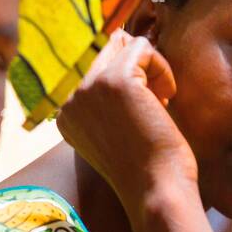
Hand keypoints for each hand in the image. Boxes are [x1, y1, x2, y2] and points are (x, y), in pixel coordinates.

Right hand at [56, 29, 198, 231]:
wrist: (157, 191)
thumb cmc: (148, 168)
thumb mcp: (117, 128)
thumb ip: (110, 98)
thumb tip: (124, 39)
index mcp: (66, 114)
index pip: (95, 67)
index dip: (128, 80)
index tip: (141, 114)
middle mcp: (70, 99)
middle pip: (108, 50)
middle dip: (139, 71)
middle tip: (154, 106)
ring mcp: (89, 88)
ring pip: (124, 45)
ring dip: (151, 69)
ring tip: (160, 101)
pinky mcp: (115, 81)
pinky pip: (142, 47)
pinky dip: (162, 68)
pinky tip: (165, 98)